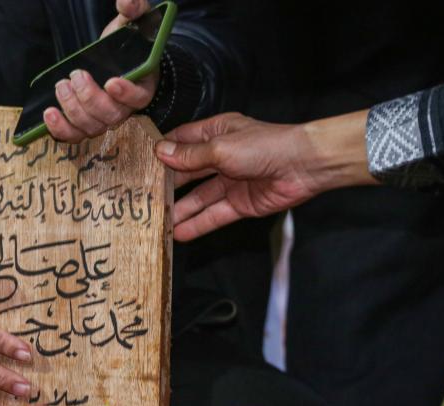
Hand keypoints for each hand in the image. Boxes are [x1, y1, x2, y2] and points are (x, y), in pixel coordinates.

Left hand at [44, 0, 157, 142]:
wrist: (112, 60)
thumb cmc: (125, 44)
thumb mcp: (131, 22)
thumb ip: (134, 9)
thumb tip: (126, 1)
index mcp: (141, 86)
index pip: (139, 97)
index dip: (126, 93)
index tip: (111, 81)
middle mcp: (124, 108)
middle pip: (111, 115)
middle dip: (90, 98)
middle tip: (75, 76)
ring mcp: (104, 120)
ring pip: (92, 127)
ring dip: (72, 109)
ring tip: (60, 86)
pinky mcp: (85, 124)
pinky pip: (74, 136)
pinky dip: (60, 129)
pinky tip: (49, 113)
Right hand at [155, 111, 378, 240]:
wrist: (305, 166)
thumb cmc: (265, 146)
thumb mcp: (221, 148)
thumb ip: (190, 156)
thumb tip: (160, 152)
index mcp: (215, 133)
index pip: (181, 141)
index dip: (161, 151)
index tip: (138, 163)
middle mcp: (220, 157)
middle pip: (187, 172)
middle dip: (167, 185)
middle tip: (142, 198)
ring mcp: (230, 182)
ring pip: (199, 197)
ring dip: (180, 210)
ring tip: (156, 222)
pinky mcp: (240, 204)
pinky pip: (214, 215)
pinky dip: (198, 224)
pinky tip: (179, 233)